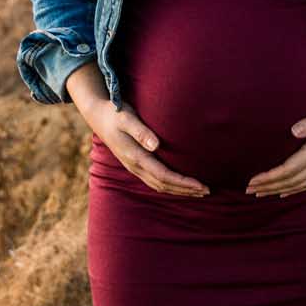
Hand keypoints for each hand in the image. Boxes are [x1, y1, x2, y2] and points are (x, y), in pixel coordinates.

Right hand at [80, 98, 209, 197]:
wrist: (98, 116)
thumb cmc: (115, 113)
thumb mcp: (126, 118)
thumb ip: (141, 131)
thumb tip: (156, 146)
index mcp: (135, 156)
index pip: (164, 175)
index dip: (183, 183)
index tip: (201, 185)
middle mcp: (134, 166)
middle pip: (164, 185)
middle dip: (185, 190)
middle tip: (207, 191)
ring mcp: (134, 167)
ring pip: (159, 185)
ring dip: (178, 190)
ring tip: (197, 192)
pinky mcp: (135, 164)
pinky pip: (154, 181)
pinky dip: (169, 186)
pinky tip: (179, 185)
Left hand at [244, 97, 305, 197]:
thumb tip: (293, 131)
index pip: (288, 169)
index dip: (269, 177)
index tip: (252, 180)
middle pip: (290, 180)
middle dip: (268, 186)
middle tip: (248, 190)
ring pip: (299, 184)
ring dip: (278, 190)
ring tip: (261, 194)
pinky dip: (295, 189)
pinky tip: (285, 192)